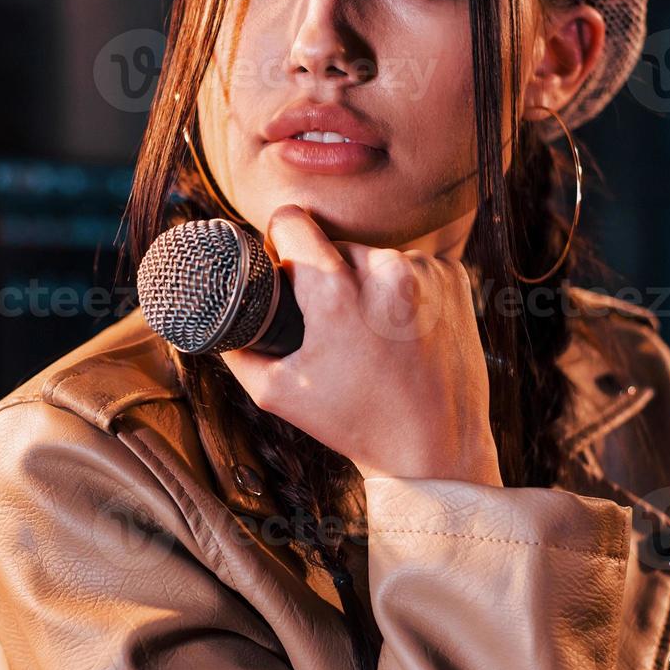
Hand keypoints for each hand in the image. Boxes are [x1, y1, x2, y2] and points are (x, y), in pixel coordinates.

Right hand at [219, 204, 502, 486]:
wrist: (436, 448)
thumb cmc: (353, 423)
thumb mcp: (276, 394)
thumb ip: (236, 348)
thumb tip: (216, 317)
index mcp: (336, 294)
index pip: (292, 220)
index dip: (280, 241)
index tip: (284, 267)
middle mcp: (385, 271)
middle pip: (334, 243)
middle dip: (326, 274)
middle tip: (332, 325)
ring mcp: (425, 272)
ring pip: (374, 256)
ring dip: (367, 282)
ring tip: (373, 333)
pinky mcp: (454, 277)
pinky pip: (412, 266)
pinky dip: (403, 290)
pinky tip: (404, 329)